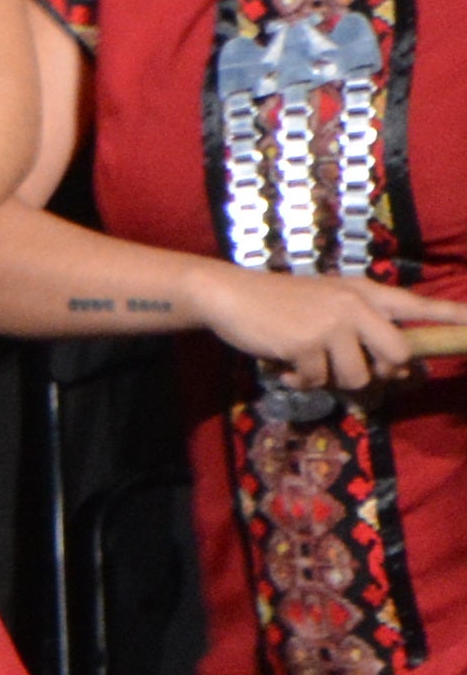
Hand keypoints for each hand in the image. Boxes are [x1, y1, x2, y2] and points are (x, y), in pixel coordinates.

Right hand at [205, 266, 466, 398]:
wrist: (230, 294)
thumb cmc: (280, 301)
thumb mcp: (327, 304)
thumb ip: (361, 328)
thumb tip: (395, 371)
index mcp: (364, 293)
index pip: (418, 305)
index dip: (452, 316)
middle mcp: (355, 306)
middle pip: (398, 354)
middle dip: (381, 373)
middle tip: (354, 372)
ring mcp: (331, 324)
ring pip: (357, 376)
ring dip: (332, 380)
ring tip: (308, 364)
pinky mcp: (305, 344)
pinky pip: (318, 381)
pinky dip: (300, 381)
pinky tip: (284, 365)